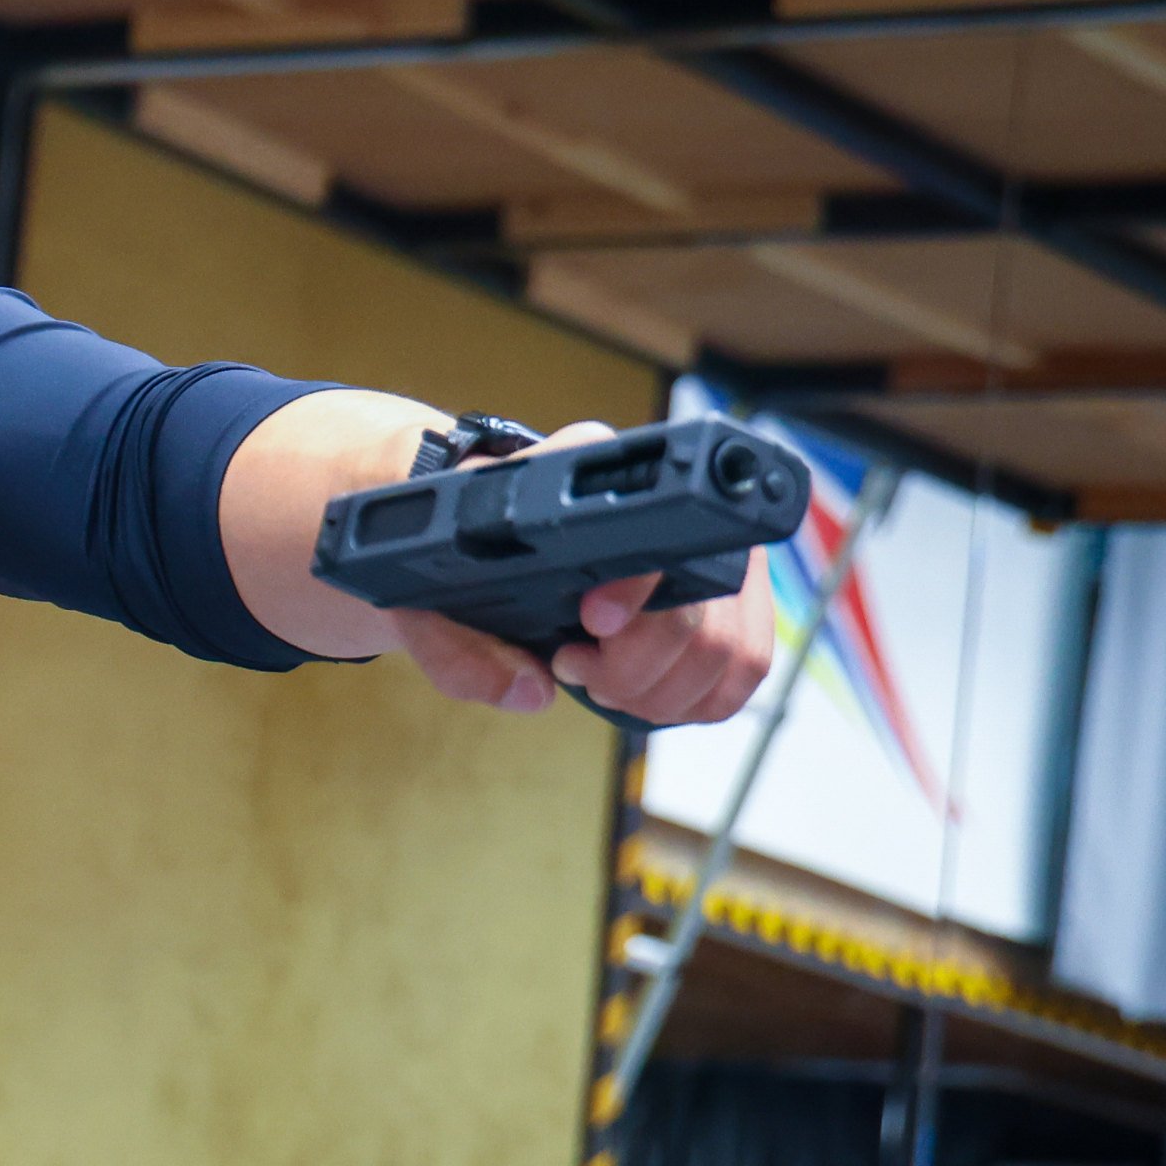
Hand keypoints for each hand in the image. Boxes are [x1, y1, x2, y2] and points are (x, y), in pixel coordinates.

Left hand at [385, 419, 777, 726]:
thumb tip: (532, 693)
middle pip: (700, 613)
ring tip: (603, 678)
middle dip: (635, 668)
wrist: (471, 516)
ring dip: (664, 690)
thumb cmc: (451, 545)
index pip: (650, 528)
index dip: (635, 591)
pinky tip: (644, 688)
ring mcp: (703, 536)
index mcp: (583, 468)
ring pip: (729, 646)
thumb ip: (454, 648)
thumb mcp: (419, 590)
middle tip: (575, 665)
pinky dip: (698, 696)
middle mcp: (667, 495)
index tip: (592, 624)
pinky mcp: (727, 585)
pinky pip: (746, 662)